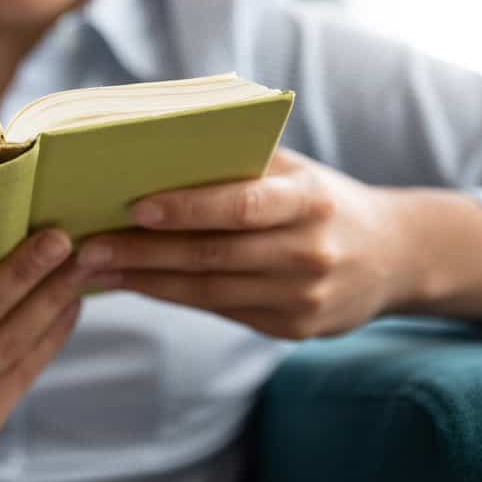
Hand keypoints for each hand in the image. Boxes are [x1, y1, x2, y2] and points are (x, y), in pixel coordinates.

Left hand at [78, 148, 481, 338]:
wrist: (394, 256)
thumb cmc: (321, 199)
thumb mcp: (295, 170)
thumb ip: (239, 162)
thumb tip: (153, 152)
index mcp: (311, 201)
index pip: (242, 205)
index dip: (187, 209)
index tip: (133, 206)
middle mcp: (311, 252)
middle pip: (214, 256)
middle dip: (143, 252)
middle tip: (87, 248)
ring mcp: (304, 298)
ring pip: (209, 292)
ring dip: (145, 281)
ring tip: (96, 270)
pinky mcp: (293, 329)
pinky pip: (221, 312)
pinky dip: (172, 297)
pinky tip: (135, 284)